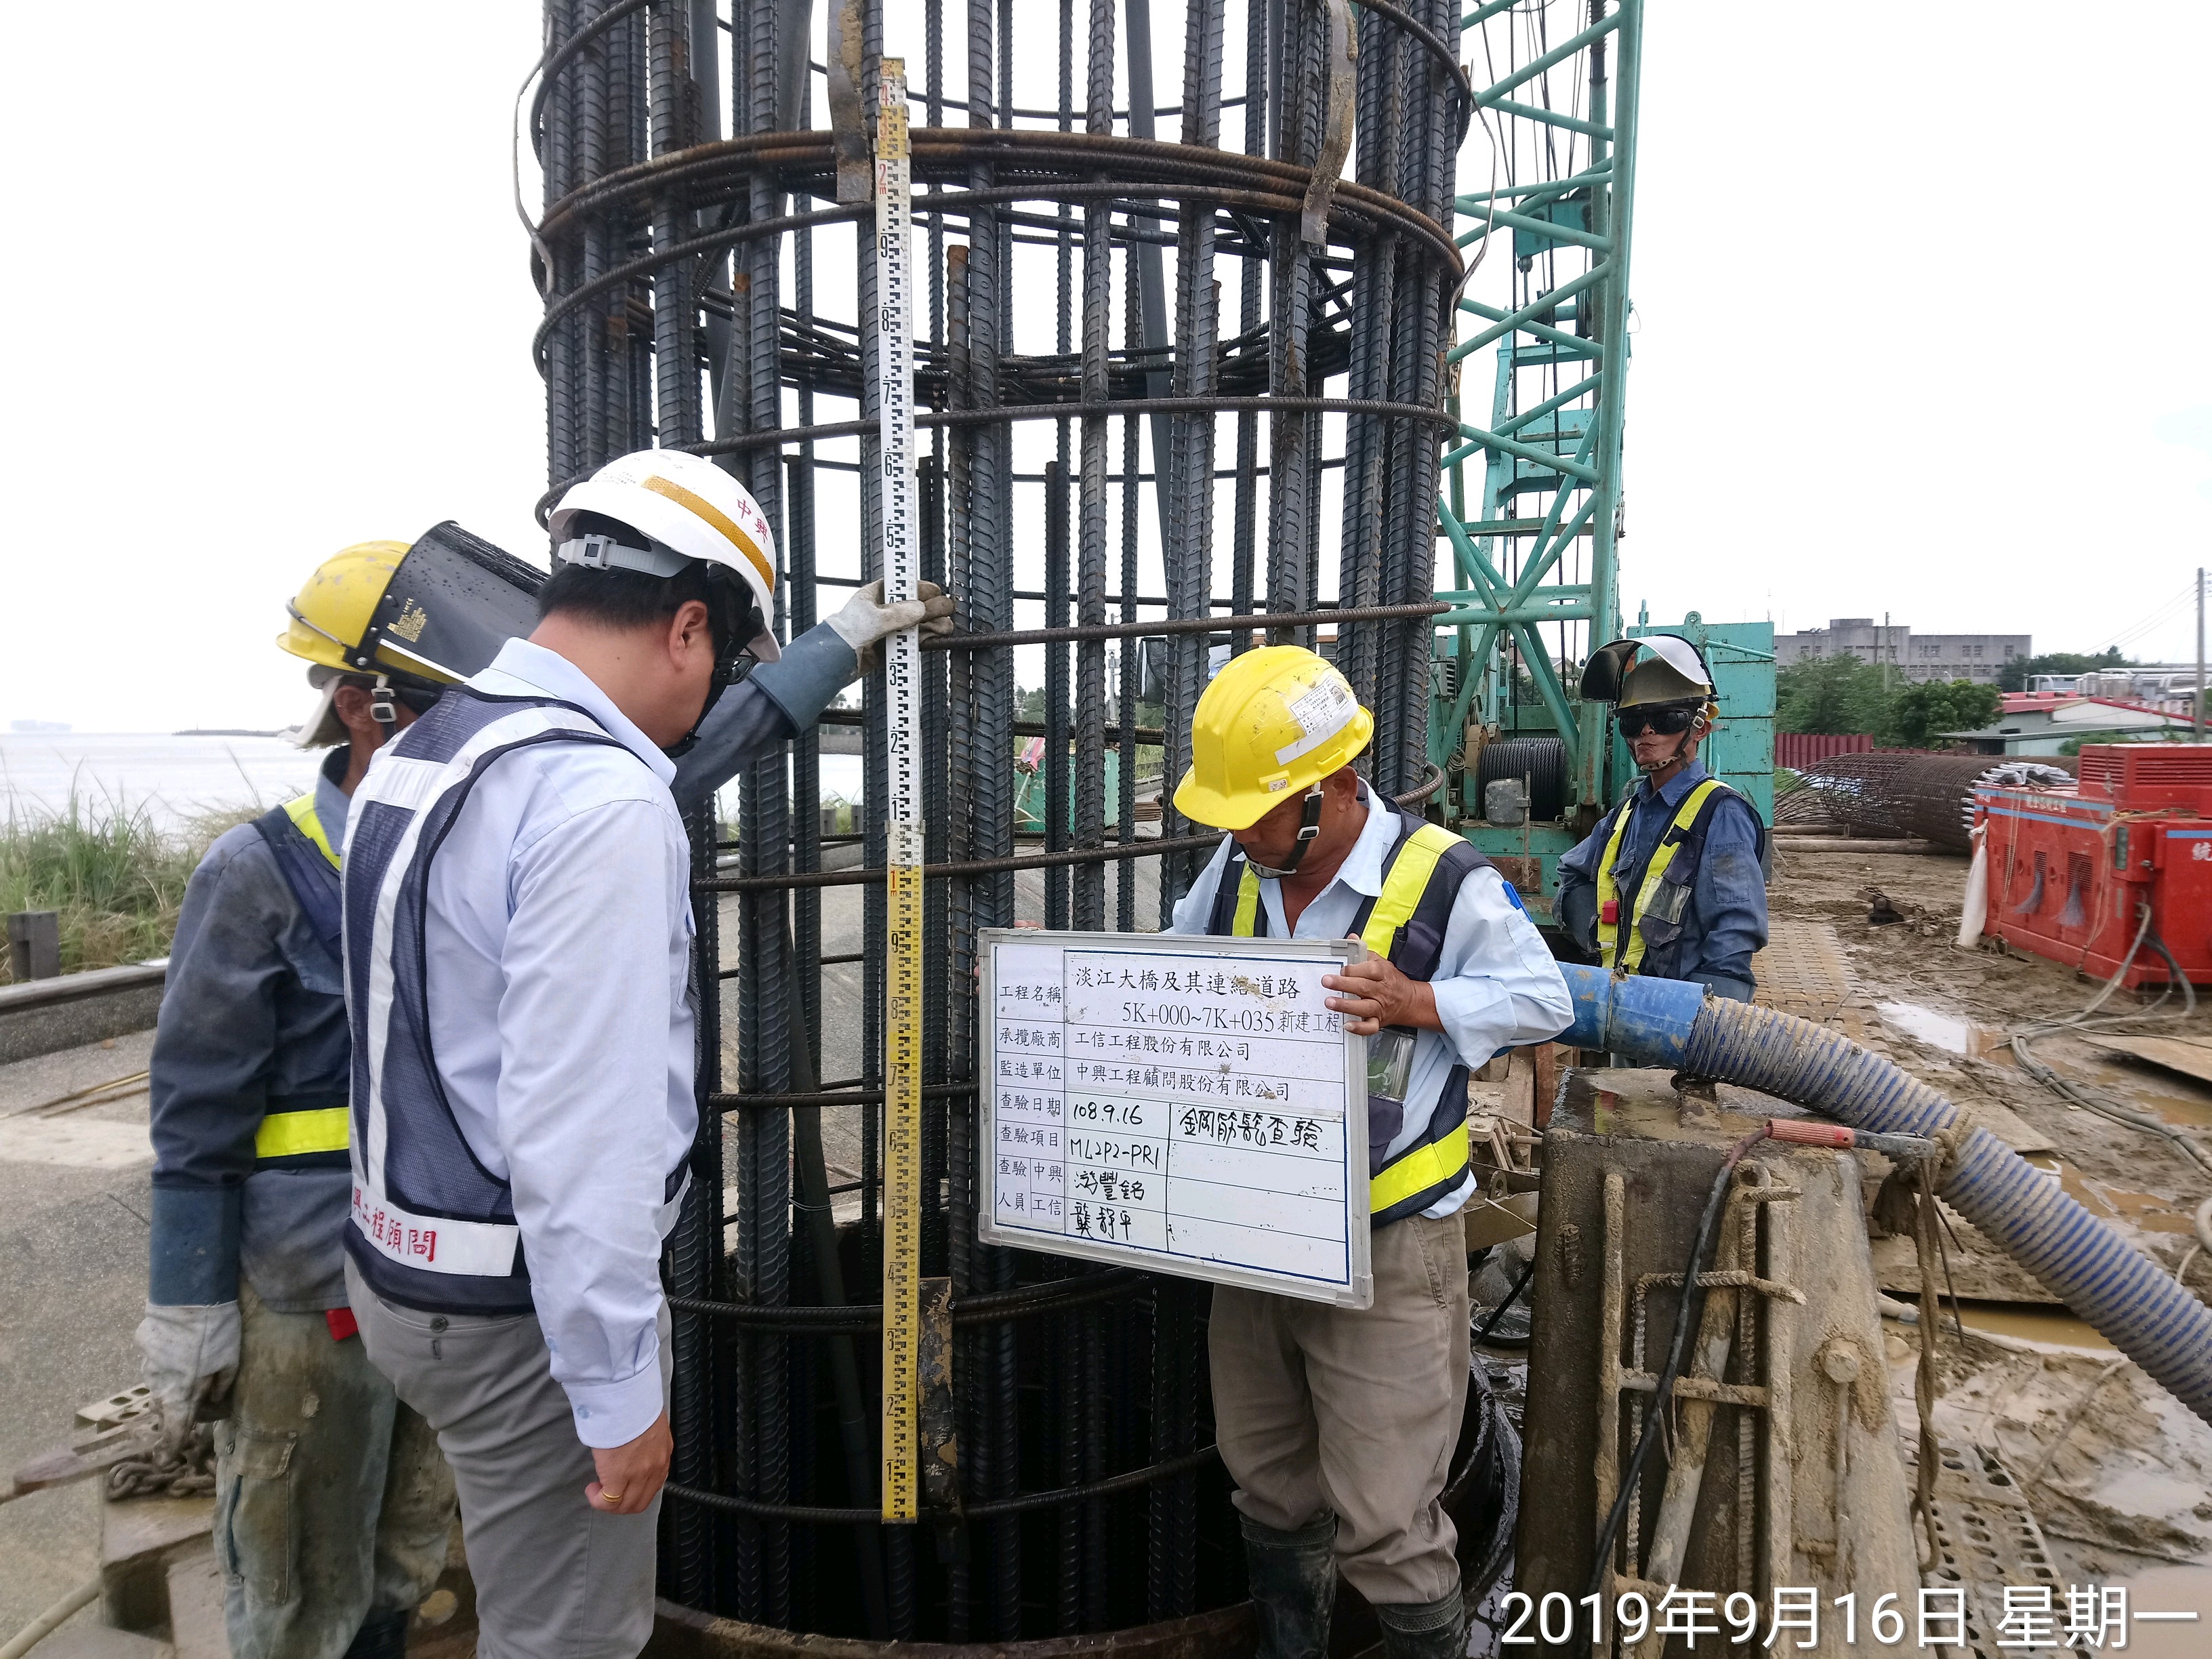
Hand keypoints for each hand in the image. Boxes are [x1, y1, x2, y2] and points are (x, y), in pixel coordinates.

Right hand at [135, 1302, 240, 1453]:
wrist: (188, 1298)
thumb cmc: (215, 1334)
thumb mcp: (229, 1362)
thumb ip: (221, 1386)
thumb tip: (213, 1399)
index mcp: (181, 1396)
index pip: (174, 1431)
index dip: (170, 1448)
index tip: (165, 1461)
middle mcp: (159, 1387)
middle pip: (165, 1409)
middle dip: (173, 1413)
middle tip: (185, 1409)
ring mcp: (147, 1366)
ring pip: (157, 1384)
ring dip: (169, 1384)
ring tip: (185, 1373)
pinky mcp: (142, 1346)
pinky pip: (154, 1361)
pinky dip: (164, 1361)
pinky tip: (177, 1347)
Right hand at [587, 1411, 671, 1515]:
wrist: (626, 1399)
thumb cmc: (634, 1404)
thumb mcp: (649, 1424)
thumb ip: (645, 1441)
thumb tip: (633, 1447)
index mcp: (662, 1454)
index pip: (654, 1486)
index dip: (635, 1491)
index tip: (623, 1485)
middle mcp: (654, 1467)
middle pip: (640, 1502)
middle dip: (622, 1503)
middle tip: (608, 1492)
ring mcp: (638, 1474)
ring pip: (625, 1505)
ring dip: (610, 1503)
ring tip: (598, 1490)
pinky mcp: (618, 1476)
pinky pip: (608, 1502)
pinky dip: (598, 1501)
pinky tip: (592, 1489)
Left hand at [826, 579, 956, 673]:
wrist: (834, 662)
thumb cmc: (845, 634)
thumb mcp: (873, 619)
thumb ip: (898, 614)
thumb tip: (920, 609)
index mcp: (878, 594)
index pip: (904, 585)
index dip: (920, 587)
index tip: (935, 592)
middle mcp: (886, 610)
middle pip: (916, 605)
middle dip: (932, 607)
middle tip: (945, 610)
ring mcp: (891, 628)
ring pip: (919, 623)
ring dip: (933, 623)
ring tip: (944, 627)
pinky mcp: (895, 646)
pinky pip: (915, 640)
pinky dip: (927, 638)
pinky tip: (937, 636)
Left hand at [1323, 945, 1439, 1036]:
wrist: (1408, 1000)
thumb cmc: (1389, 979)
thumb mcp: (1380, 961)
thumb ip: (1363, 951)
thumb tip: (1351, 937)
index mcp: (1381, 973)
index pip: (1369, 969)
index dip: (1354, 969)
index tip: (1341, 968)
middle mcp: (1381, 990)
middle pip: (1363, 987)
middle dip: (1343, 984)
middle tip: (1326, 981)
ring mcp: (1379, 1007)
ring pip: (1364, 1007)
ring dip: (1346, 1005)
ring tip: (1329, 1002)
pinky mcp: (1378, 1021)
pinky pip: (1370, 1027)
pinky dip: (1359, 1028)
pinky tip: (1347, 1025)